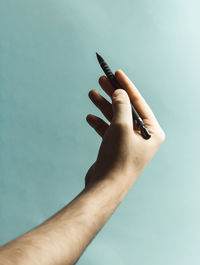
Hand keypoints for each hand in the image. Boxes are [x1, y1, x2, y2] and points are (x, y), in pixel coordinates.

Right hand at [85, 70, 164, 190]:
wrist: (105, 187)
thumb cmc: (118, 158)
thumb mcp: (121, 127)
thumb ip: (121, 106)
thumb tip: (119, 91)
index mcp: (152, 132)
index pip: (139, 103)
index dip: (127, 86)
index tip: (116, 73)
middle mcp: (143, 137)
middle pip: (126, 109)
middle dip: (113, 94)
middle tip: (101, 80)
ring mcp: (129, 144)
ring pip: (116, 119)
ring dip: (104, 106)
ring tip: (91, 93)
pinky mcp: (117, 149)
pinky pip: (109, 131)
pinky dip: (100, 123)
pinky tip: (90, 117)